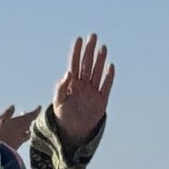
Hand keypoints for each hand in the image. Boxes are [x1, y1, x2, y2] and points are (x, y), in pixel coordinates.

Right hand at [0, 104, 37, 150]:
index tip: (39, 107)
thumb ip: (7, 114)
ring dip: (26, 128)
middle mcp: (23, 131)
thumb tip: (13, 106)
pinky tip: (16, 135)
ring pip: (26, 132)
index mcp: (20, 122)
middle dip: (27, 118)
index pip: (31, 115)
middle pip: (28, 124)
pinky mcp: (17, 147)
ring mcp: (21, 140)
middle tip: (23, 113)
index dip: (36, 111)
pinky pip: (22, 138)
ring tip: (21, 124)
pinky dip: (22, 134)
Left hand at [49, 33, 113, 148]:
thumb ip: (62, 87)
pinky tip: (110, 66)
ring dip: (100, 60)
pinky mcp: (101, 100)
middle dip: (90, 50)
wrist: (73, 131)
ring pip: (97, 72)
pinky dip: (109, 77)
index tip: (79, 39)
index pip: (75, 64)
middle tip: (93, 36)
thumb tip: (68, 73)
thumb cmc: (63, 116)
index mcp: (72, 84)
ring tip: (102, 47)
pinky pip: (106, 86)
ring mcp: (93, 91)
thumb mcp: (58, 102)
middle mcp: (83, 85)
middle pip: (87, 64)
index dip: (77, 52)